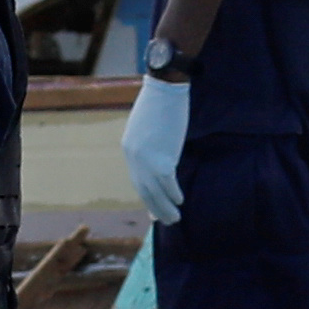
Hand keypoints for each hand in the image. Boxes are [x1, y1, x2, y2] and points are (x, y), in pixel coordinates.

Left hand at [122, 65, 195, 227]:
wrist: (164, 88)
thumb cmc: (159, 103)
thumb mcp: (146, 127)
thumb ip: (148, 144)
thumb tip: (158, 157)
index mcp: (128, 148)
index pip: (137, 179)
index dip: (146, 196)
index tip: (153, 209)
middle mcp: (134, 157)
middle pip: (144, 189)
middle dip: (155, 207)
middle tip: (165, 220)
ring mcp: (147, 159)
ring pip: (155, 191)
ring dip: (165, 207)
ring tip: (175, 218)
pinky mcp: (163, 158)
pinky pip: (168, 183)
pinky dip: (173, 194)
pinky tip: (180, 201)